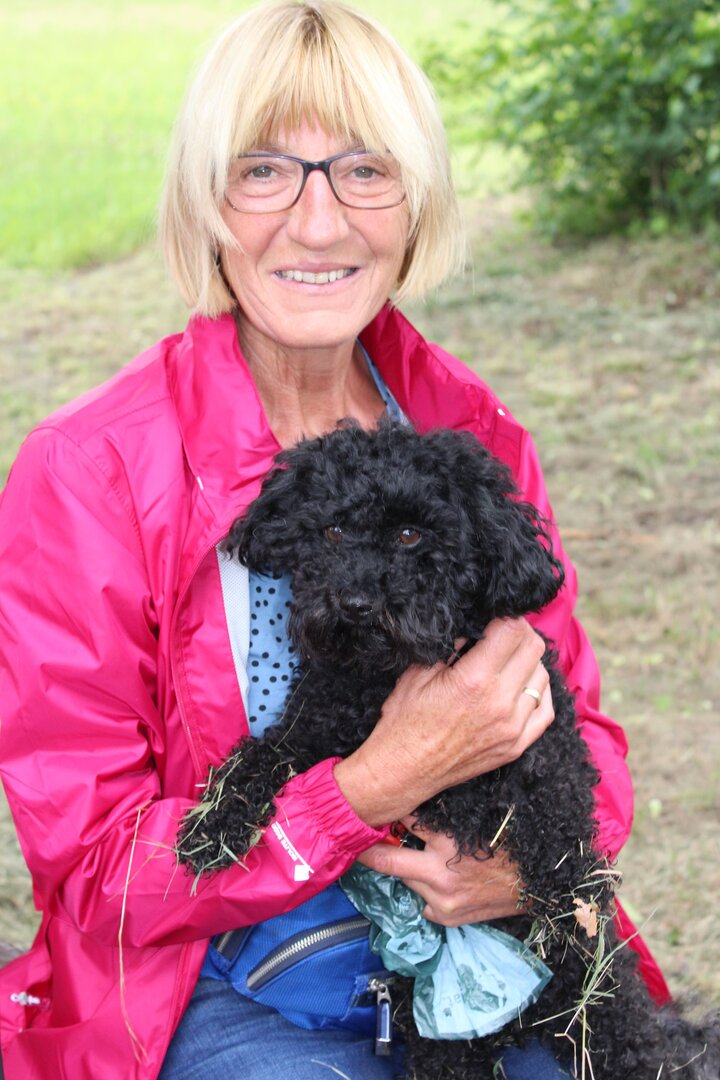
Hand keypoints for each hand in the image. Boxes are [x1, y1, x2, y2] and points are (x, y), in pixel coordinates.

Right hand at [334, 617, 553, 826]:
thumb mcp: (420, 671)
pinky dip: (537, 692)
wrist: (404, 770)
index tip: (496, 617)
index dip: (506, 616)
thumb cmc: (405, 720)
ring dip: (528, 662)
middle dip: (519, 634)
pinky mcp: (516, 746)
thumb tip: (475, 632)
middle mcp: (500, 702)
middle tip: (503, 634)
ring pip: (542, 677)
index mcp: (474, 679)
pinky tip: (522, 687)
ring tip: (508, 662)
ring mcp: (513, 727)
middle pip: (533, 649)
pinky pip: (546, 710)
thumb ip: (452, 647)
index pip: (512, 631)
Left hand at [358, 820, 526, 926]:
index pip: (407, 822)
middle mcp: (440, 875)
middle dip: (370, 850)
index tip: (372, 807)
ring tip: (413, 857)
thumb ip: (445, 818)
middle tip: (350, 839)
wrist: (537, 885)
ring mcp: (441, 902)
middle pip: (389, 861)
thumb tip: (415, 802)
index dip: (390, 813)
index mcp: (449, 844)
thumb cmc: (510, 846)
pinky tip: (437, 882)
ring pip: (405, 881)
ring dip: (407, 869)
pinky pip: (422, 902)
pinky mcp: (447, 918)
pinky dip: (425, 891)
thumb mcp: (477, 822)